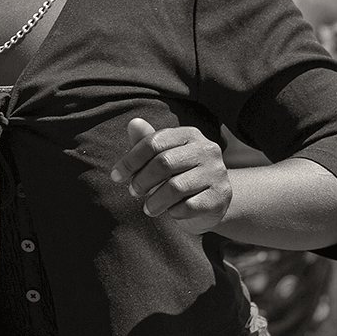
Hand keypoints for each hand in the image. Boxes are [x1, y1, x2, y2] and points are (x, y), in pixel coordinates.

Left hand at [109, 117, 231, 233]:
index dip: (130, 160)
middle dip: (142, 180)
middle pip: (163, 163)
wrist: (212, 201)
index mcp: (189, 135)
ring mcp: (217, 173)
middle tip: (133, 192)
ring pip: (175, 187)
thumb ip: (146, 143)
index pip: (153, 142)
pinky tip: (172, 212)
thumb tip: (133, 123)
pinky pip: (189, 206)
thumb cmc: (180, 175)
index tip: (116, 176)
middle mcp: (207, 149)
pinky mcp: (220, 196)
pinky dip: (174, 212)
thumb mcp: (162, 157)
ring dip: (155, 201)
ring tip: (148, 208)